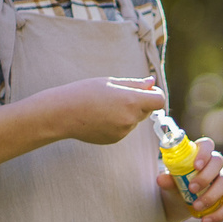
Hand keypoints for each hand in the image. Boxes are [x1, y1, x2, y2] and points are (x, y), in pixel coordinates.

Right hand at [46, 74, 165, 144]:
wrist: (63, 113)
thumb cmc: (85, 92)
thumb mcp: (110, 82)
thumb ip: (135, 84)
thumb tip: (152, 82)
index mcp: (131, 101)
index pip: (159, 100)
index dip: (155, 94)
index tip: (147, 90)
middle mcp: (130, 119)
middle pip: (147, 110)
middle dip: (140, 102)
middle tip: (119, 95)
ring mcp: (123, 131)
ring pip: (134, 120)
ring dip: (127, 113)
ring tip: (105, 106)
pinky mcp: (115, 139)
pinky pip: (124, 129)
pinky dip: (118, 122)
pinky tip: (100, 117)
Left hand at [163, 138, 222, 221]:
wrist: (182, 202)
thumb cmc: (177, 186)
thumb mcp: (171, 184)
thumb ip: (168, 180)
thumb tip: (161, 179)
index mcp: (201, 155)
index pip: (207, 145)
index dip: (204, 153)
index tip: (195, 166)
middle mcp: (216, 164)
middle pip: (218, 162)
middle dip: (206, 176)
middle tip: (192, 189)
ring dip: (212, 196)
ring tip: (196, 208)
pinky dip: (220, 213)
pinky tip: (206, 221)